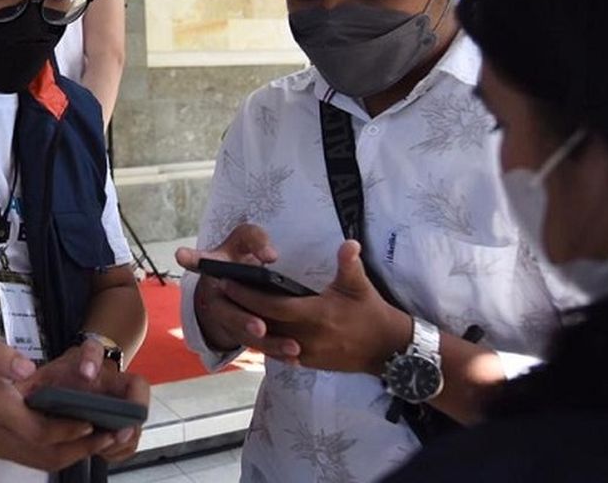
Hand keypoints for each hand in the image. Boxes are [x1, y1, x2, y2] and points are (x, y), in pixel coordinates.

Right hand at [0, 330, 118, 471]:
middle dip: (80, 447)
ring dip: (71, 455)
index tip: (93, 419)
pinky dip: (54, 455)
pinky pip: (28, 458)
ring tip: (99, 441)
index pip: (38, 429)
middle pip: (44, 453)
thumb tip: (28, 368)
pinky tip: (72, 442)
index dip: (68, 429)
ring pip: (38, 461)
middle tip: (110, 435)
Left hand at [16, 342, 149, 463]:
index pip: (94, 349)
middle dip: (132, 409)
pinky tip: (104, 452)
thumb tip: (16, 388)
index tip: (85, 373)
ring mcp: (122, 397)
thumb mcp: (43, 376)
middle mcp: (111, 377)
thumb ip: (31, 382)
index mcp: (88, 360)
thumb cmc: (60, 378)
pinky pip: (131, 435)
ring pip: (137, 414)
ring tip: (105, 447)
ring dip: (124, 435)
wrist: (78, 377)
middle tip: (118, 430)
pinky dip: (120, 448)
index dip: (91, 360)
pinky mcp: (124, 418)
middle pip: (136, 387)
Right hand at [175, 224, 299, 359]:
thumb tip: (271, 257)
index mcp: (213, 266)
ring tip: (292, 348)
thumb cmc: (242, 256)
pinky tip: (295, 358)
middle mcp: (214, 295)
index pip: (198, 260)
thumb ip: (257, 240)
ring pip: (243, 335)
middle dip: (241, 321)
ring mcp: (226, 317)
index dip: (190, 258)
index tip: (182, 254)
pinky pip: (257, 346)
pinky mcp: (241, 333)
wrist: (238, 280)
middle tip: (260, 328)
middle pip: (224, 311)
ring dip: (267, 344)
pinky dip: (276, 353)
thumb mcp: (247, 239)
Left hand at [217, 240, 411, 373]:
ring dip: (248, 327)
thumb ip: (350, 265)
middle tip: (219, 293)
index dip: (249, 295)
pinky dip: (264, 341)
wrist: (388, 350)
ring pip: (267, 341)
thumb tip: (349, 243)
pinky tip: (250, 329)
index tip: (229, 281)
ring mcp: (307, 353)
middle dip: (240, 309)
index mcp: (317, 314)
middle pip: (264, 324)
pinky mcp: (309, 363)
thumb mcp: (360, 287)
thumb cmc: (372, 314)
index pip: (274, 306)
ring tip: (228, 309)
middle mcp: (307, 337)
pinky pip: (279, 353)